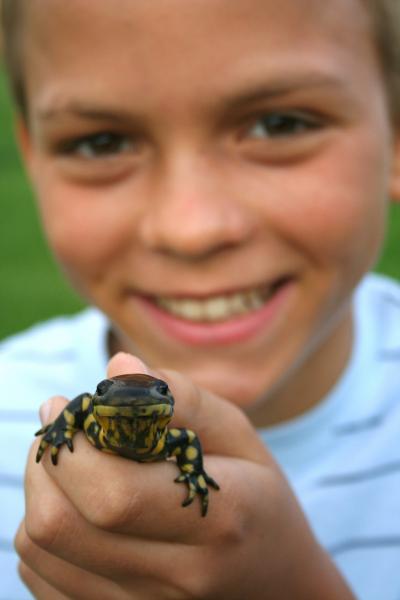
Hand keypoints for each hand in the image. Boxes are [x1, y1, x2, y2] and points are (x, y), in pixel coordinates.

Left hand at [16, 353, 354, 598]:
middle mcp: (177, 578)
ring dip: (42, 490)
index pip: (112, 493)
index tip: (70, 406)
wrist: (275, 584)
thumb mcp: (238, 437)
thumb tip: (118, 367)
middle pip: (61, 524)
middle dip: (48, 461)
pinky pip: (41, 575)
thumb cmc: (257, 499)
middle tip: (66, 429)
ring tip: (73, 464)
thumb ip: (182, 399)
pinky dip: (42, 531)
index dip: (76, 443)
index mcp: (218, 522)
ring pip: (40, 549)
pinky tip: (74, 506)